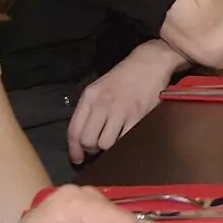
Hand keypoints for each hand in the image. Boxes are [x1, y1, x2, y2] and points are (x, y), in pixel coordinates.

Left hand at [67, 40, 181, 163]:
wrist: (149, 63)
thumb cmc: (123, 77)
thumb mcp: (98, 88)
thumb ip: (89, 110)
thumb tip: (82, 139)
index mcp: (90, 97)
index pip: (74, 130)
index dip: (74, 150)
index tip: (78, 158)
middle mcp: (102, 104)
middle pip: (87, 140)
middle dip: (91, 149)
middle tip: (98, 147)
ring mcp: (121, 110)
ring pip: (105, 144)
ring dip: (108, 148)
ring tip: (113, 141)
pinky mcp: (138, 116)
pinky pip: (125, 140)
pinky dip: (123, 144)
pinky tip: (125, 139)